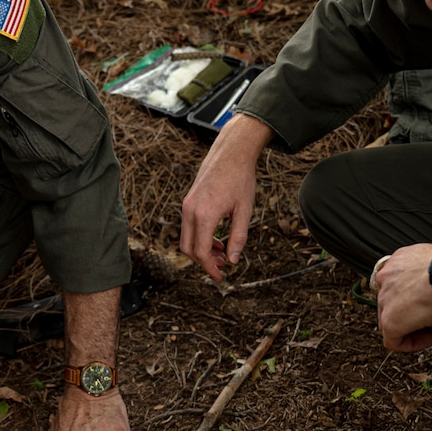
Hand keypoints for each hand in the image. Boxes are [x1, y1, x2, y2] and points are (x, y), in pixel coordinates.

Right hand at [181, 114, 273, 281]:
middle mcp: (190, 211)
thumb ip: (238, 238)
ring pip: (187, 238)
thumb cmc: (240, 179)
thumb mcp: (244, 211)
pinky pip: (189, 226)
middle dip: (204, 261)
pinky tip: (217, 237)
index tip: (221, 277)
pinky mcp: (188, 201)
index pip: (201, 252)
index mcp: (205, 215)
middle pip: (188, 248)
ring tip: (223, 251)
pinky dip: (200, 236)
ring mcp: (187, 205)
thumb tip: (233, 260)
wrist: (231, 153)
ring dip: (202, 249)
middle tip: (223, 265)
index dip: (210, 268)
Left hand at [367, 242, 431, 352]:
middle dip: (412, 314)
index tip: (431, 302)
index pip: (398, 283)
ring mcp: (385, 299)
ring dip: (413, 329)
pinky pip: (394, 341)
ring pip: (391, 322)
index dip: (415, 298)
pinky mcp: (390, 321)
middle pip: (392, 303)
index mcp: (399, 261)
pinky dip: (413, 343)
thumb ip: (431, 276)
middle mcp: (387, 277)